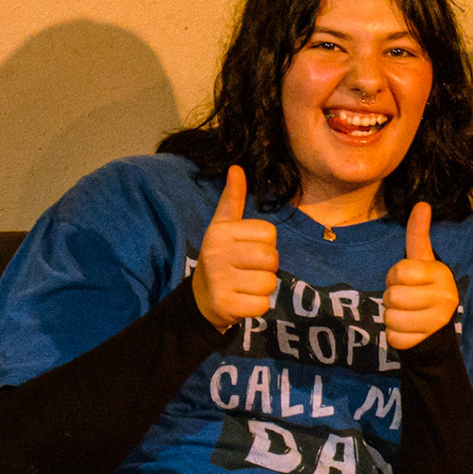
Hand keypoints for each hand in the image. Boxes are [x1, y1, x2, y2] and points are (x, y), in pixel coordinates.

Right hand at [194, 165, 279, 331]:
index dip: (265, 243)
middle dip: (267, 267)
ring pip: (269, 282)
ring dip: (262, 287)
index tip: (247, 249)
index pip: (269, 233)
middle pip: (271, 258)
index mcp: (221, 232)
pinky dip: (257, 306)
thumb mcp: (223, 226)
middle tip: (249, 269)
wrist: (201, 298)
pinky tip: (242, 300)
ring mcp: (220, 280)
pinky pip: (262, 305)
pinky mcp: (226, 305)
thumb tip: (236, 167)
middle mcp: (217, 254)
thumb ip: (232, 198)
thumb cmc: (221, 257)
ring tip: (244, 284)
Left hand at [384, 202, 459, 349]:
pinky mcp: (425, 342)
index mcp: (442, 274)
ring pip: (390, 317)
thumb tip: (422, 203)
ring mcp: (436, 323)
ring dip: (391, 316)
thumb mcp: (422, 261)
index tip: (406, 279)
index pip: (399, 271)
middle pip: (393, 296)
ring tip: (406, 314)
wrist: (436, 328)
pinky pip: (393, 336)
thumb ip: (419, 235)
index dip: (395, 275)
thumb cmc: (424, 287)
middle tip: (405, 299)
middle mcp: (445, 298)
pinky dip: (395, 334)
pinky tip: (408, 330)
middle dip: (391, 297)